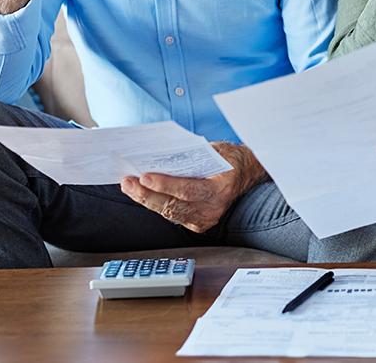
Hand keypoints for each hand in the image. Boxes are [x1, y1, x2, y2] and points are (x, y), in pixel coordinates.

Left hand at [119, 143, 266, 232]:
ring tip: (129, 187)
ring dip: (147, 200)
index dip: (165, 184)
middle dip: (147, 194)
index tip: (144, 176)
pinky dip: (157, 205)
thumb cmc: (228, 158)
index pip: (188, 189)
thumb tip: (160, 155)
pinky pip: (173, 216)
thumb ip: (191, 156)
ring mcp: (206, 219)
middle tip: (128, 182)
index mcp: (221, 188)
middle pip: (174, 205)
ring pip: (170, 213)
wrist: (246, 173)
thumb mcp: (213, 150)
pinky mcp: (199, 224)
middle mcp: (213, 208)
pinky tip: (143, 195)